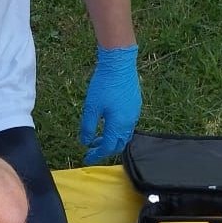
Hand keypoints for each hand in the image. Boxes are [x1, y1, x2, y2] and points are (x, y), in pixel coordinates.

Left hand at [78, 44, 139, 164]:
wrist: (119, 64)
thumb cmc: (104, 84)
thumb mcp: (91, 107)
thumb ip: (87, 127)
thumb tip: (85, 142)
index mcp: (118, 125)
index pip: (108, 147)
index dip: (96, 155)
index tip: (87, 158)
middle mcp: (130, 122)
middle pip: (119, 144)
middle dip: (105, 149)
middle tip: (92, 149)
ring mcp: (135, 113)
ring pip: (125, 135)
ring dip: (112, 139)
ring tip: (98, 137)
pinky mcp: (136, 105)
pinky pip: (128, 125)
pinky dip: (118, 130)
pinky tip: (109, 123)